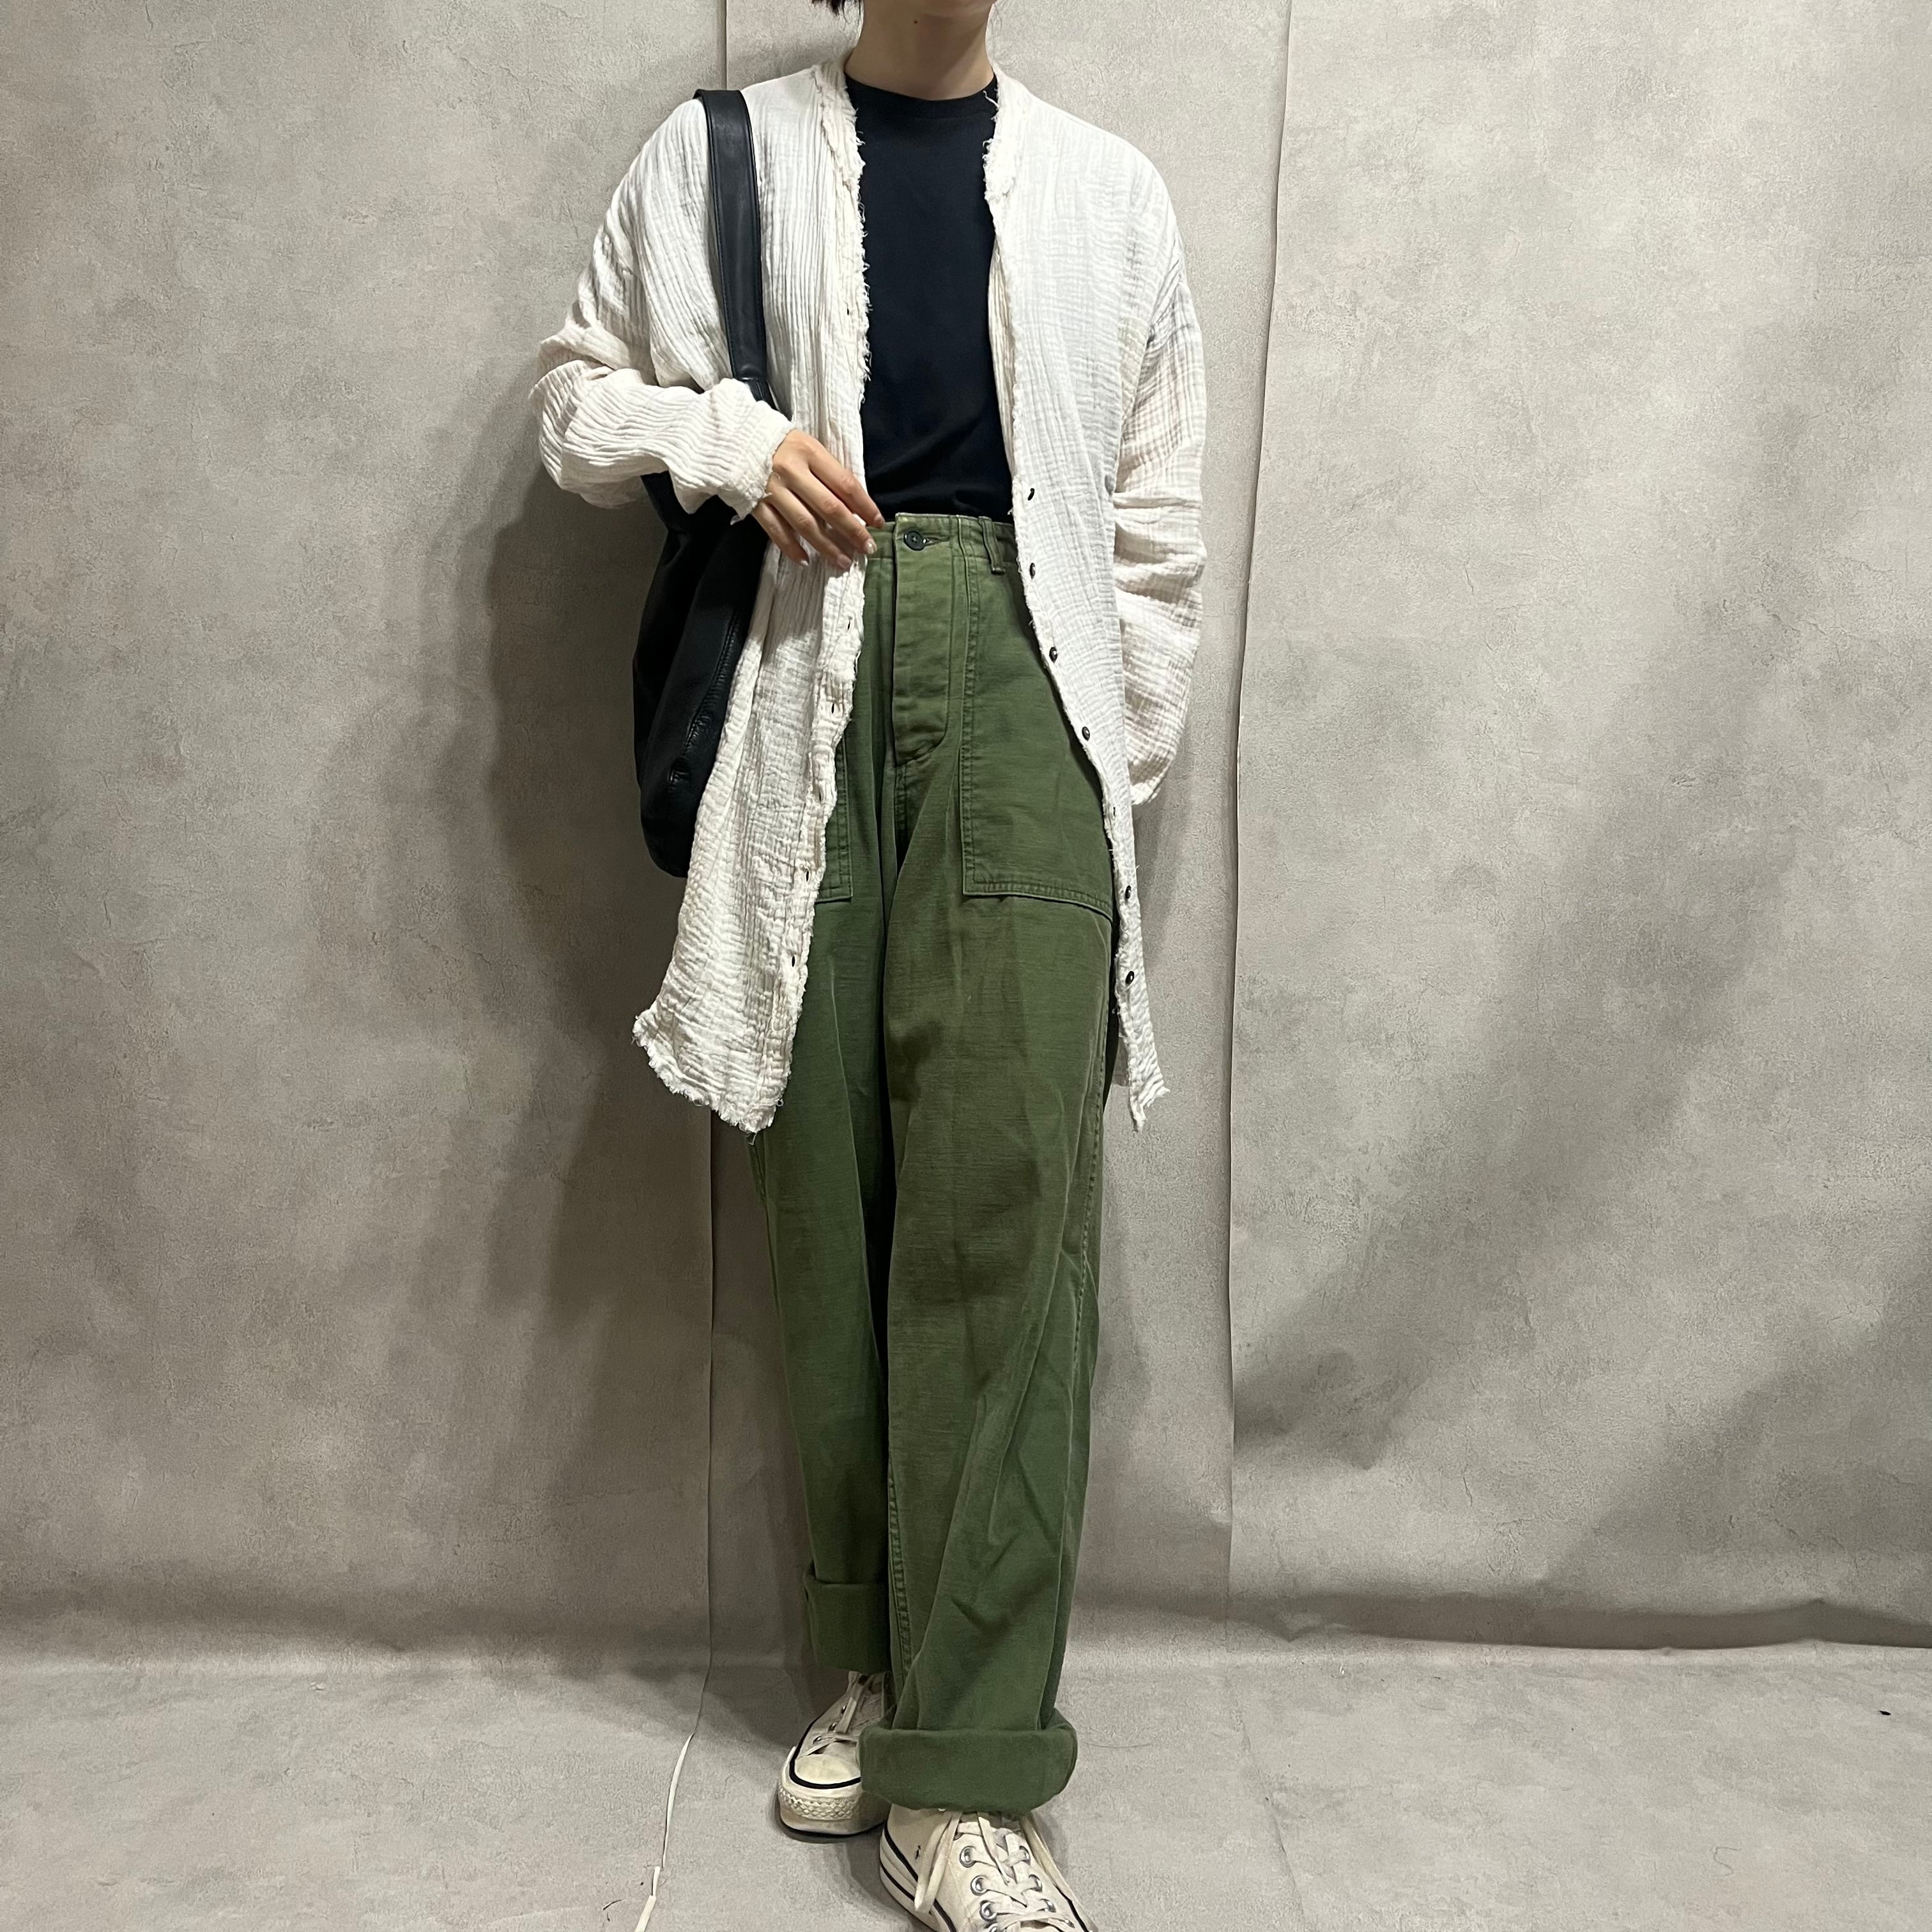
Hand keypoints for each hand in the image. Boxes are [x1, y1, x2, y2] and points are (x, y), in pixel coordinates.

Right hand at [753, 429, 884, 570]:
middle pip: (829, 507)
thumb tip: (853, 505)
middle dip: (852, 531)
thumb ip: (827, 472)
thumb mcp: (807, 447)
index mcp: (809, 452)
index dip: (864, 506)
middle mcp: (791, 471)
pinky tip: (805, 560)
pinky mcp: (755, 503)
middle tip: (866, 548)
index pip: (845, 483)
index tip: (877, 522)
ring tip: (842, 560)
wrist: (733, 439)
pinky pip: (776, 531)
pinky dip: (791, 547)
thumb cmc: (778, 444)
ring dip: (826, 546)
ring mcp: (772, 489)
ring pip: (805, 524)